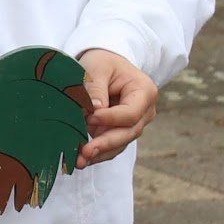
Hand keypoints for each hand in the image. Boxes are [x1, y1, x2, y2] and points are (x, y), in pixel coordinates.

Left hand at [75, 48, 157, 167]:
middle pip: (128, 133)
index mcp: (144, 92)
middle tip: (85, 152)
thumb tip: (94, 110)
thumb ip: (96, 87)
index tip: (90, 118)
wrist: (105, 66)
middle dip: (105, 143)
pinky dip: (97, 153)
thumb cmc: (102, 63)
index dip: (111, 119)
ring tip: (78, 161)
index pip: (130, 113)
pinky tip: (81, 160)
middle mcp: (145, 112)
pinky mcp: (121, 132)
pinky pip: (111, 146)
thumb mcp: (97, 67)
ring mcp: (135, 124)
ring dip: (99, 154)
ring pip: (119, 144)